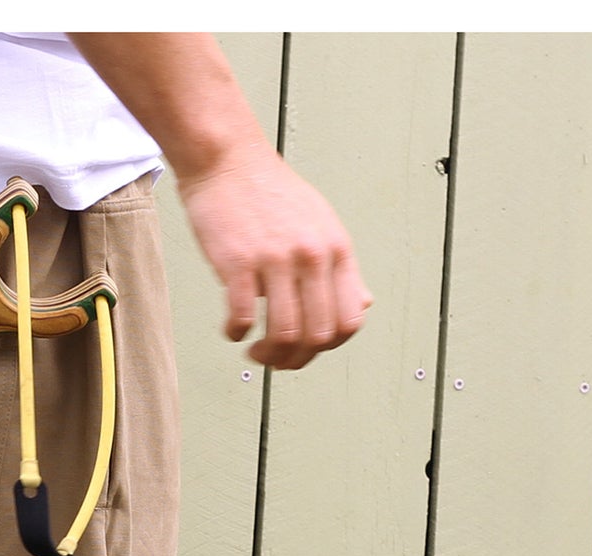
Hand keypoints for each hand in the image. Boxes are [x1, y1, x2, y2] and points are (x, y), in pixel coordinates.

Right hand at [176, 139, 371, 370]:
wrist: (228, 160)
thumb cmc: (270, 193)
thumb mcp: (321, 226)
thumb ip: (343, 269)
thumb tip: (364, 304)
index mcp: (336, 250)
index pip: (350, 320)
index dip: (330, 347)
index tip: (309, 349)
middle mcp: (311, 255)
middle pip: (318, 335)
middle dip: (297, 359)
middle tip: (279, 359)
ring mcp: (275, 259)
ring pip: (285, 333)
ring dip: (269, 355)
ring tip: (255, 352)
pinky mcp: (238, 261)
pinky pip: (243, 316)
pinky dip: (237, 333)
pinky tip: (232, 330)